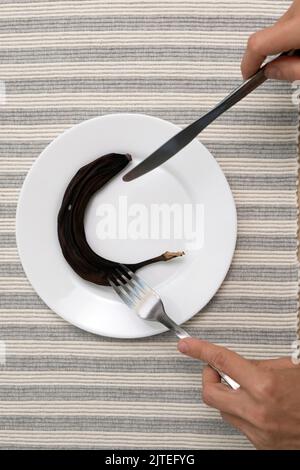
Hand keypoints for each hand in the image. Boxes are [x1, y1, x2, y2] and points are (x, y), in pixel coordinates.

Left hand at [178, 338, 299, 448]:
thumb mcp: (287, 368)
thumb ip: (257, 365)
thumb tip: (235, 364)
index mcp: (264, 385)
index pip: (221, 361)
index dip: (199, 350)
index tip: (187, 345)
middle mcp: (257, 410)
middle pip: (209, 392)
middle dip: (209, 378)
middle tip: (218, 370)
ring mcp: (257, 430)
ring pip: (222, 409)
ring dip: (227, 395)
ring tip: (247, 389)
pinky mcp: (259, 444)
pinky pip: (237, 423)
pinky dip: (241, 411)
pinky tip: (257, 405)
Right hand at [241, 0, 299, 79]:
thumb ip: (292, 71)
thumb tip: (272, 72)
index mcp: (299, 25)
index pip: (257, 44)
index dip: (248, 64)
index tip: (248, 75)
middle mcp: (298, 7)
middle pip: (268, 35)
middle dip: (273, 54)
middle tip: (290, 67)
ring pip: (280, 26)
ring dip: (286, 41)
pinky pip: (292, 17)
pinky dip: (294, 31)